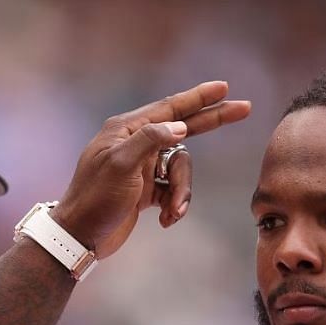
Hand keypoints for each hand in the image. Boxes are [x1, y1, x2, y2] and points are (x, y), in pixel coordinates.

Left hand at [52, 81, 251, 258]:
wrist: (80, 236)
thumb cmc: (95, 199)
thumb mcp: (120, 165)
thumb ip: (150, 140)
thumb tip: (181, 127)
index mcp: (127, 130)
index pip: (171, 109)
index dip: (199, 98)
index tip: (224, 88)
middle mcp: (137, 143)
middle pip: (185, 128)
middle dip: (213, 121)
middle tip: (244, 109)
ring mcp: (144, 167)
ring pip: (182, 170)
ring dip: (182, 192)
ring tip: (172, 212)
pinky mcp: (148, 189)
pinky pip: (175, 190)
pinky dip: (175, 205)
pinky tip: (165, 220)